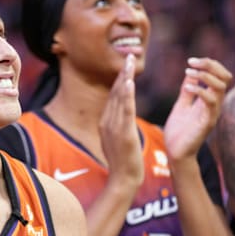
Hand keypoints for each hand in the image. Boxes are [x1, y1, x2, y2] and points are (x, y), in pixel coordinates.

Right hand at [99, 54, 142, 186]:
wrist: (123, 179)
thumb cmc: (123, 163)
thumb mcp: (116, 141)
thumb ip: (116, 127)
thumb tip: (118, 117)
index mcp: (105, 122)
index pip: (113, 97)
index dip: (120, 80)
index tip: (126, 66)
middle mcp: (107, 121)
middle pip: (115, 93)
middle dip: (122, 73)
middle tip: (129, 56)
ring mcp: (113, 126)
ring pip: (119, 97)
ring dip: (124, 78)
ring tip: (129, 63)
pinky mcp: (123, 132)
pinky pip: (125, 110)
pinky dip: (126, 95)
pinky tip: (129, 83)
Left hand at [164, 57, 232, 161]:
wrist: (175, 151)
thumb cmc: (179, 130)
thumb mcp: (182, 104)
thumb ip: (188, 91)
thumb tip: (190, 72)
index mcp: (209, 99)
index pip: (219, 76)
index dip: (208, 64)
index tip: (191, 61)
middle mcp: (214, 104)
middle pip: (225, 78)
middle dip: (211, 65)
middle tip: (192, 62)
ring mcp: (212, 113)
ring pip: (220, 88)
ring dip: (204, 76)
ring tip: (188, 72)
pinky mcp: (207, 122)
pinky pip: (210, 102)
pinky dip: (200, 90)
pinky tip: (187, 87)